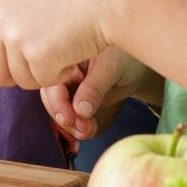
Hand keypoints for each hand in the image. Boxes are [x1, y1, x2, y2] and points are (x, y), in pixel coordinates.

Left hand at [0, 0, 118, 116]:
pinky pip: (41, 83)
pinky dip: (59, 75)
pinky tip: (71, 51)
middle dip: (17, 77)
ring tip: (60, 46)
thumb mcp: (30, 9)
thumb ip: (6, 32)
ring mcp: (16, 36)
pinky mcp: (36, 52)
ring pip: (17, 82)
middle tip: (45, 56)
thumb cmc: (76, 5)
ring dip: (41, 75)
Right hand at [41, 47, 160, 143]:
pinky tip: (88, 130)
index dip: (57, 102)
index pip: (52, 81)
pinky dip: (76, 126)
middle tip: (84, 130)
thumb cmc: (125, 58)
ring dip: (71, 125)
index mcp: (65, 54)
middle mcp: (60, 70)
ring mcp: (65, 85)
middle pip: (51, 97)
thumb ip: (94, 87)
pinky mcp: (72, 99)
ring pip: (58, 109)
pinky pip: (68, 115)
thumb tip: (80, 110)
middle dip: (65, 117)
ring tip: (89, 131)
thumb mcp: (111, 69)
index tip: (69, 120)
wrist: (135, 67)